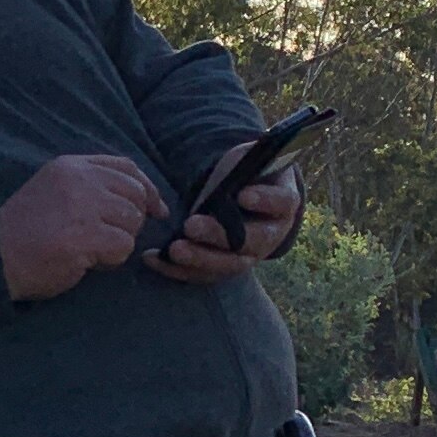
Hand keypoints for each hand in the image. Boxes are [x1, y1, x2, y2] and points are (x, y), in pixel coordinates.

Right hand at [0, 152, 165, 300]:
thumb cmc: (25, 230)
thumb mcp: (54, 191)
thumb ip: (90, 186)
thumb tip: (144, 200)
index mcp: (71, 166)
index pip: (126, 167)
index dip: (147, 188)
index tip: (155, 209)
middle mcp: (78, 180)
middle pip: (135, 194)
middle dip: (131, 220)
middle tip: (108, 237)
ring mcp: (81, 207)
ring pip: (132, 222)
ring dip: (119, 241)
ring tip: (91, 249)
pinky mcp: (83, 236)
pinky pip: (123, 246)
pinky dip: (112, 259)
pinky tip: (87, 261)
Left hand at [151, 140, 299, 284]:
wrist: (244, 196)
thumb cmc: (249, 174)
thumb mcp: (252, 162)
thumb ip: (249, 163)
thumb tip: (240, 164)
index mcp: (283, 204)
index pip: (281, 203)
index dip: (265, 201)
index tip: (243, 195)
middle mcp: (271, 235)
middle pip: (251, 242)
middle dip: (219, 236)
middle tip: (191, 225)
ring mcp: (249, 255)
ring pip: (228, 265)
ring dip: (199, 259)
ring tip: (173, 249)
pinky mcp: (224, 267)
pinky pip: (204, 275)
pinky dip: (177, 270)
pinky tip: (154, 259)